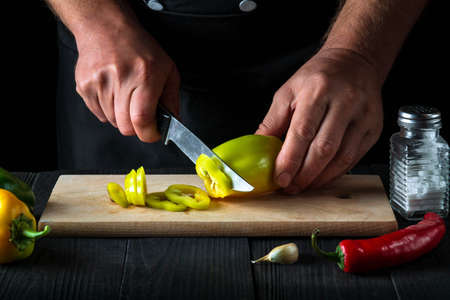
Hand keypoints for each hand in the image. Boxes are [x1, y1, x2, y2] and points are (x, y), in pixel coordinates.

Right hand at [74, 19, 179, 141]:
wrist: (106, 27)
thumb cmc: (139, 47)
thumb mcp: (167, 69)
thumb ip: (172, 99)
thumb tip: (173, 123)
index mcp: (144, 76)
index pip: (142, 120)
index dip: (149, 134)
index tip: (153, 133)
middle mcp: (120, 79)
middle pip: (125, 126)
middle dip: (136, 128)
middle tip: (141, 115)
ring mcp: (99, 83)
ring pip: (112, 121)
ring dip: (121, 116)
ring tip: (126, 95)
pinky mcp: (84, 86)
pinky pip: (99, 114)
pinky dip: (108, 110)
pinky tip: (113, 92)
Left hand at [256, 48, 383, 192]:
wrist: (354, 62)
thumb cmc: (317, 77)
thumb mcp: (288, 92)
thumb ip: (273, 122)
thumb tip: (259, 151)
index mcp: (318, 90)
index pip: (302, 131)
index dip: (290, 159)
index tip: (280, 178)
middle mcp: (344, 102)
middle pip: (324, 148)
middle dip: (304, 174)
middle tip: (290, 187)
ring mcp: (363, 116)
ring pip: (342, 157)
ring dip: (320, 178)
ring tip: (303, 186)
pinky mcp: (374, 128)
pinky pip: (354, 158)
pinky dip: (335, 173)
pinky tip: (321, 178)